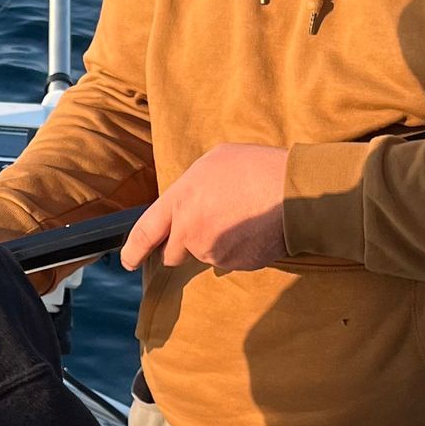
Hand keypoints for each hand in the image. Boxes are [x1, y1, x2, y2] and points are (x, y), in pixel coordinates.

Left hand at [121, 143, 288, 272]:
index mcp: (180, 202)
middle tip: (207, 223)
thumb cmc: (256, 168)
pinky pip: (230, 260)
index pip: (144, 234)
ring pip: (205, 255)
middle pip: (173, 253)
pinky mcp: (237, 265)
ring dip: (216, 242)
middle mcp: (191, 232)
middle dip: (182, 245)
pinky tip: (254, 228)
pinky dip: (238, 249)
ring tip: (241, 216)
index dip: (132, 251)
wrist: (296, 192)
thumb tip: (184, 203)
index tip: (128, 262)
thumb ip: (189, 187)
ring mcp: (214, 252)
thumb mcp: (213, 161)